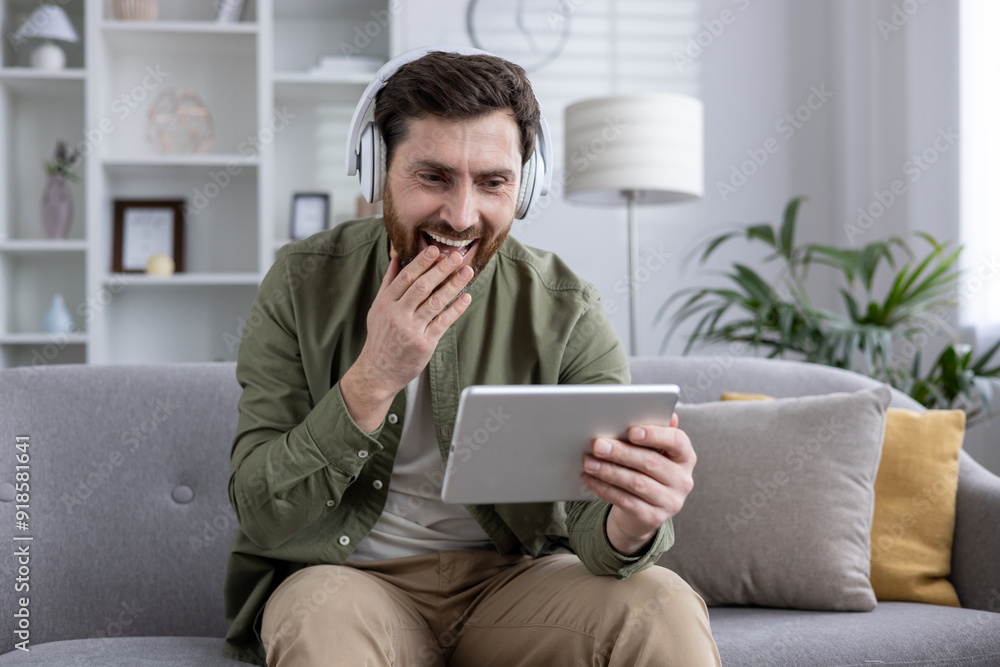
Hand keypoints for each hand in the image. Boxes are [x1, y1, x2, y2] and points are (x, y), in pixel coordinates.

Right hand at [341, 246, 473, 431]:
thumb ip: (389, 283)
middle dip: (441, 269)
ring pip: (435, 302)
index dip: (421, 262)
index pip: (405, 278)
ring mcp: (411, 329)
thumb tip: (396, 258)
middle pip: (422, 286)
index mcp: (386, 303)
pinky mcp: (424, 343)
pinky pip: (443, 322)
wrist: (378, 372)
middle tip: (457, 256)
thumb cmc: (380, 338)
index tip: (435, 250)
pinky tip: (466, 298)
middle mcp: (397, 315)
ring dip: (453, 285)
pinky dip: (456, 309)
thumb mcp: (378, 309)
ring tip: (467, 272)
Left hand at [581, 414, 695, 555]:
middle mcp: (683, 480)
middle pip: (650, 462)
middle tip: (598, 445)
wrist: (643, 512)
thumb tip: (655, 413)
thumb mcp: (653, 452)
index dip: (655, 435)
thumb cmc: (646, 472)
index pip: (677, 442)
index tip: (631, 431)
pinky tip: (590, 479)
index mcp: (685, 458)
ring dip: (609, 471)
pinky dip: (605, 489)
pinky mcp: (653, 518)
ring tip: (588, 462)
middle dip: (621, 452)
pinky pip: (625, 501)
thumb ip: (652, 433)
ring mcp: (671, 501)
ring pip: (636, 483)